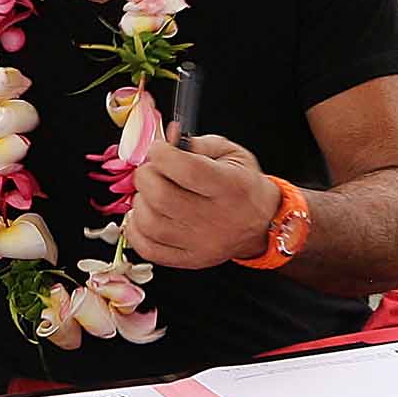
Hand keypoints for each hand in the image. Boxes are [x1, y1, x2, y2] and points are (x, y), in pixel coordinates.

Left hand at [122, 133, 281, 268]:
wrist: (261, 223)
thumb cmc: (242, 186)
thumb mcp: (231, 154)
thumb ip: (199, 143)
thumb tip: (168, 137)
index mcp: (230, 187)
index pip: (187, 170)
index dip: (162, 154)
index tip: (158, 149)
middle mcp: (215, 218)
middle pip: (162, 197)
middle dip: (146, 176)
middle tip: (151, 170)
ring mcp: (201, 243)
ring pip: (150, 223)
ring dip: (140, 202)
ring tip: (150, 193)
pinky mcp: (189, 259)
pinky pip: (148, 249)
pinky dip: (136, 229)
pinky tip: (145, 215)